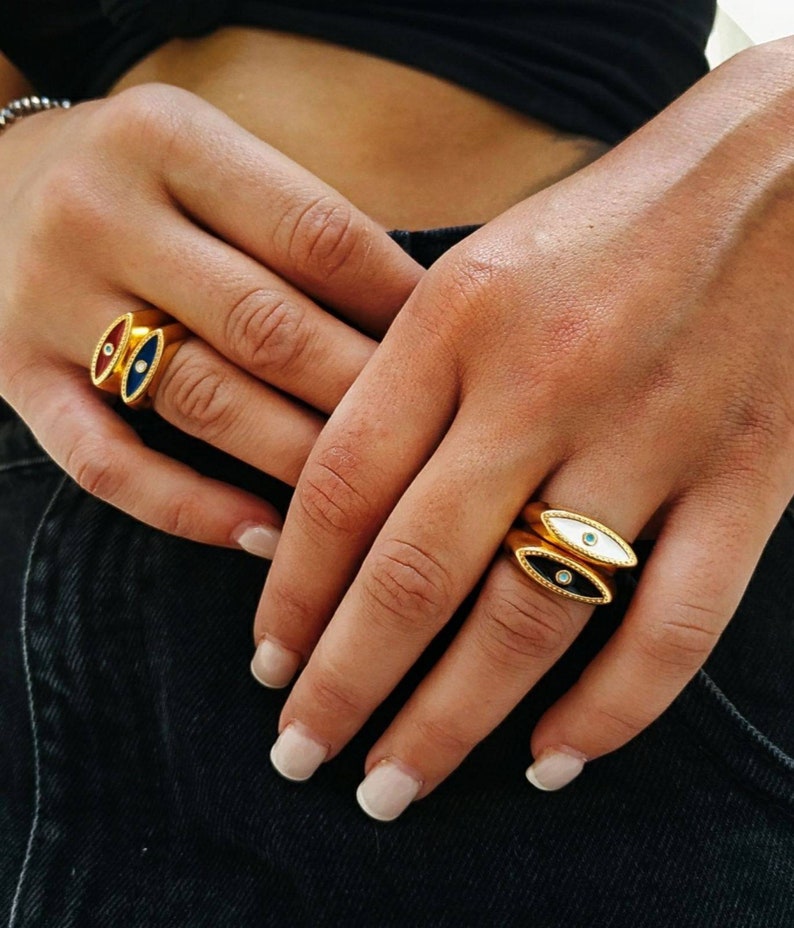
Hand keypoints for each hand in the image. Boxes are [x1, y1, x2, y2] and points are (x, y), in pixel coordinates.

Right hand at [0, 83, 420, 550]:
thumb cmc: (141, 181)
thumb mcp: (209, 156)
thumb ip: (296, 222)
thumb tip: (419, 322)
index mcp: (169, 140)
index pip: (317, 236)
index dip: (400, 306)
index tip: (458, 358)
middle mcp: (102, 213)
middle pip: (268, 326)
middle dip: (362, 395)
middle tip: (436, 446)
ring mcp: (50, 302)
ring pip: (201, 401)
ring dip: (297, 460)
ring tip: (371, 504)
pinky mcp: (16, 377)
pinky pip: (109, 465)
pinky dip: (192, 509)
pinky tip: (264, 537)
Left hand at [253, 42, 793, 814]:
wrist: (773, 174)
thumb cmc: (600, 226)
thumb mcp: (472, 275)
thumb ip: (403, 389)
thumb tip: (336, 522)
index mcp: (455, 321)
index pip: (340, 490)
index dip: (292, 596)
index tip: (267, 667)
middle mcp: (541, 384)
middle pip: (416, 574)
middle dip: (346, 686)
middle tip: (302, 757)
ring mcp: (650, 437)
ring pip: (530, 619)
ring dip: (451, 722)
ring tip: (395, 784)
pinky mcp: (748, 479)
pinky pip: (673, 627)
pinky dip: (611, 712)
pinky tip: (554, 761)